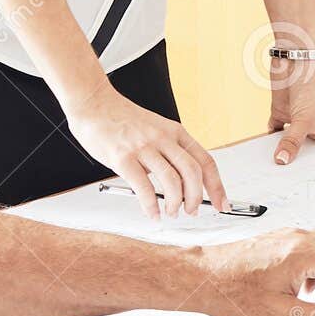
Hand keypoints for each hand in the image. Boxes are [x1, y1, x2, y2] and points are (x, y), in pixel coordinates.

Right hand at [67, 91, 227, 219]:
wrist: (93, 102)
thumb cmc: (122, 120)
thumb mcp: (156, 129)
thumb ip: (170, 152)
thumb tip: (182, 184)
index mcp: (176, 132)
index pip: (206, 162)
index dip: (217, 186)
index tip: (221, 203)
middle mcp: (164, 139)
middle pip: (193, 173)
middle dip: (197, 198)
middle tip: (192, 211)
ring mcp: (144, 147)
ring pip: (172, 181)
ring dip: (175, 203)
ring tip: (171, 212)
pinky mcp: (123, 157)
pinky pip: (143, 186)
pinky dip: (151, 205)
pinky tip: (152, 212)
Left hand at [269, 58, 314, 166]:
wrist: (292, 63)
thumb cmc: (307, 87)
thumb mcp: (304, 119)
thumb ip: (293, 141)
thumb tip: (283, 161)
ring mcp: (299, 114)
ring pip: (313, 123)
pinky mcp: (281, 109)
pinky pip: (278, 124)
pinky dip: (276, 131)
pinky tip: (275, 135)